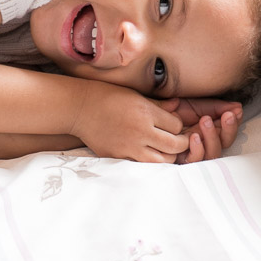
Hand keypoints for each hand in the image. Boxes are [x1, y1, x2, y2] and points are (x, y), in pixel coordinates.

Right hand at [70, 81, 187, 162]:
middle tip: (179, 140)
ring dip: (167, 156)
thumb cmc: (107, 96)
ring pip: (162, 161)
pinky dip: (148, 162)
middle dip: (181, 143)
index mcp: (145, 112)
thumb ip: (158, 104)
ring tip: (164, 149)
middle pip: (175, 145)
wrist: (79, 108)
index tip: (173, 123)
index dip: (178, 125)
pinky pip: (142, 165)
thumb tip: (177, 105)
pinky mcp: (118, 157)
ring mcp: (129, 147)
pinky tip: (147, 154)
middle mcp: (140, 131)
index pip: (176, 125)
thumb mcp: (135, 95)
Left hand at [162, 97, 242, 163]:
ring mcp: (191, 152)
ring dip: (212, 137)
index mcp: (208, 130)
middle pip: (223, 144)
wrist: (146, 108)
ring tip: (205, 120)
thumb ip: (216, 107)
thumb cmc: (169, 107)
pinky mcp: (179, 159)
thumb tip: (238, 108)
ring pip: (211, 154)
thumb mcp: (195, 104)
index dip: (233, 124)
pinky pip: (193, 160)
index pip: (226, 131)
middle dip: (227, 130)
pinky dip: (197, 149)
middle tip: (226, 116)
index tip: (235, 112)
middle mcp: (202, 143)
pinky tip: (194, 136)